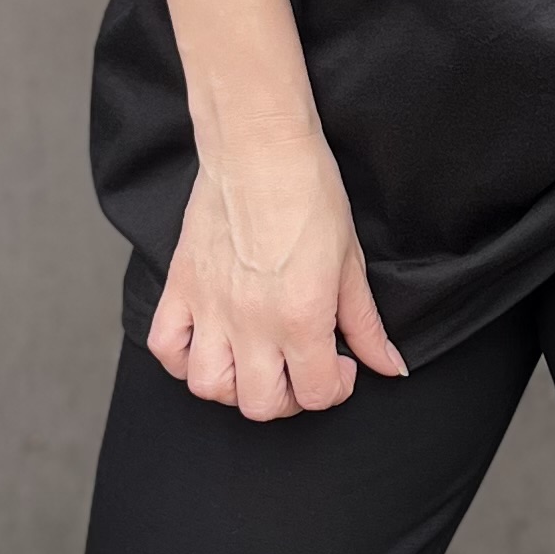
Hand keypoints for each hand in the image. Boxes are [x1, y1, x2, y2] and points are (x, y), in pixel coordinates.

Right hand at [148, 124, 406, 420]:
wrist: (260, 148)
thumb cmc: (309, 193)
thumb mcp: (350, 263)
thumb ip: (366, 324)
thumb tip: (389, 366)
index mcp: (301, 318)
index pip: (316, 394)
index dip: (336, 387)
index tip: (339, 364)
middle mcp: (252, 323)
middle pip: (261, 405)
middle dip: (288, 398)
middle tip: (300, 369)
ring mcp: (211, 308)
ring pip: (209, 387)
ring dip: (234, 386)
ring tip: (254, 361)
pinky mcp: (181, 287)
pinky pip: (165, 347)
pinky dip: (181, 358)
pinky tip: (208, 344)